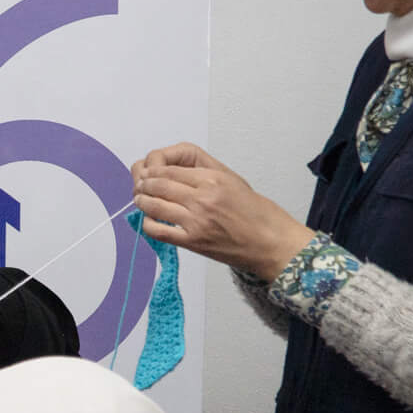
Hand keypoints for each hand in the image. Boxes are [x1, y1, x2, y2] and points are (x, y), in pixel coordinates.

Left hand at [131, 142, 316, 281]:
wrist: (272, 243)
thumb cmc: (258, 214)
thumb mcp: (233, 181)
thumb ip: (203, 173)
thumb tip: (172, 171)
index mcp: (213, 179)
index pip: (169, 169)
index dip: (153, 170)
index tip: (148, 172)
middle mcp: (202, 198)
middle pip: (158, 184)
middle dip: (144, 183)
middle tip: (141, 185)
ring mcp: (196, 221)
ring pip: (153, 205)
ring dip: (142, 201)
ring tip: (141, 199)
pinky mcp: (193, 241)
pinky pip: (158, 230)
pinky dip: (148, 223)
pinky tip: (150, 220)